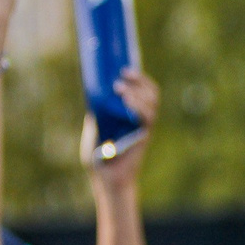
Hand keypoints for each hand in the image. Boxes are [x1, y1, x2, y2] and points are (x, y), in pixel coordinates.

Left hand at [85, 69, 160, 184]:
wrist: (106, 177)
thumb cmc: (97, 156)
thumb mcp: (92, 128)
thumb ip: (96, 113)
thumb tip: (94, 91)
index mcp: (129, 113)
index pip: (141, 89)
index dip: (139, 77)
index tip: (125, 67)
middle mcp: (139, 117)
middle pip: (151, 92)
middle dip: (141, 80)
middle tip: (125, 73)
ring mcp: (143, 125)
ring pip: (152, 101)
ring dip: (138, 91)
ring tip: (121, 87)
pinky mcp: (144, 135)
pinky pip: (148, 116)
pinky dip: (138, 105)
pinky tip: (126, 99)